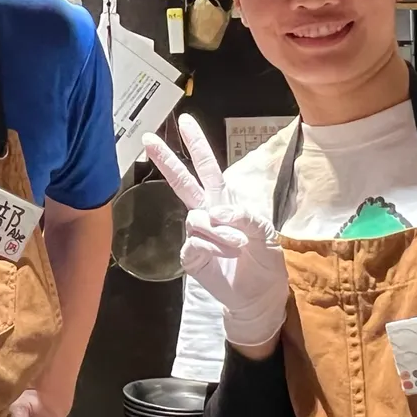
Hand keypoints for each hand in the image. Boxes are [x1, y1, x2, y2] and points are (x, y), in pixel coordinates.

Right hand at [142, 114, 288, 348]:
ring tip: (238, 245)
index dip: (197, 144)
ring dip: (220, 232)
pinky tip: (225, 256)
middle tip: (148, 137)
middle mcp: (207, 213)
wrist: (259, 296)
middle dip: (167, 159)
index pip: (208, 167)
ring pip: (196, 218)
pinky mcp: (191, 256)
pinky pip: (194, 243)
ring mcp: (197, 234)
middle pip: (182, 181)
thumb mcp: (267, 233)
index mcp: (226, 201)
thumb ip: (246, 216)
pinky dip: (213, 248)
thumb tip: (216, 212)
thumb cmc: (265, 260)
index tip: (185, 120)